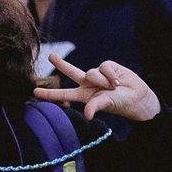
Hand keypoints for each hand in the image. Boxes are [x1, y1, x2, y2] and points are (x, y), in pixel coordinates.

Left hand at [35, 53, 159, 121]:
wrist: (137, 97)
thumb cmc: (121, 104)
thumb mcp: (107, 105)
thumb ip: (95, 106)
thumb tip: (89, 115)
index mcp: (83, 96)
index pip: (62, 93)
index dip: (49, 93)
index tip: (34, 92)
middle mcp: (87, 84)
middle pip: (71, 71)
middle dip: (61, 63)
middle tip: (50, 55)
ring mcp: (97, 75)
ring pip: (91, 72)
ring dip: (103, 80)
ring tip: (114, 88)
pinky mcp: (108, 66)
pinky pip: (104, 66)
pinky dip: (111, 74)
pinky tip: (118, 81)